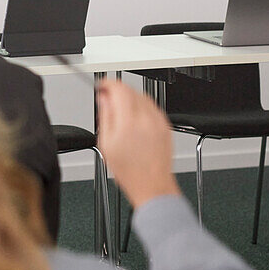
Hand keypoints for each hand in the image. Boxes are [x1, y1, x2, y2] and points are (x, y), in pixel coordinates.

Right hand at [96, 80, 180, 208]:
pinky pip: (153, 107)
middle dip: (117, 90)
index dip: (108, 84)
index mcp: (129, 121)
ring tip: (120, 110)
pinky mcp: (166, 126)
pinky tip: (134, 118)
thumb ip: (105, 116)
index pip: (119, 88)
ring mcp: (159, 121)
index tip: (102, 87)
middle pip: (131, 90)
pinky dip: (141, 106)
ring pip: (143, 96)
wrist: (152, 185)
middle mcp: (147, 118)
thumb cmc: (129, 170)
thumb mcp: (106, 143)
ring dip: (130, 97)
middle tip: (107, 99)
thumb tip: (104, 99)